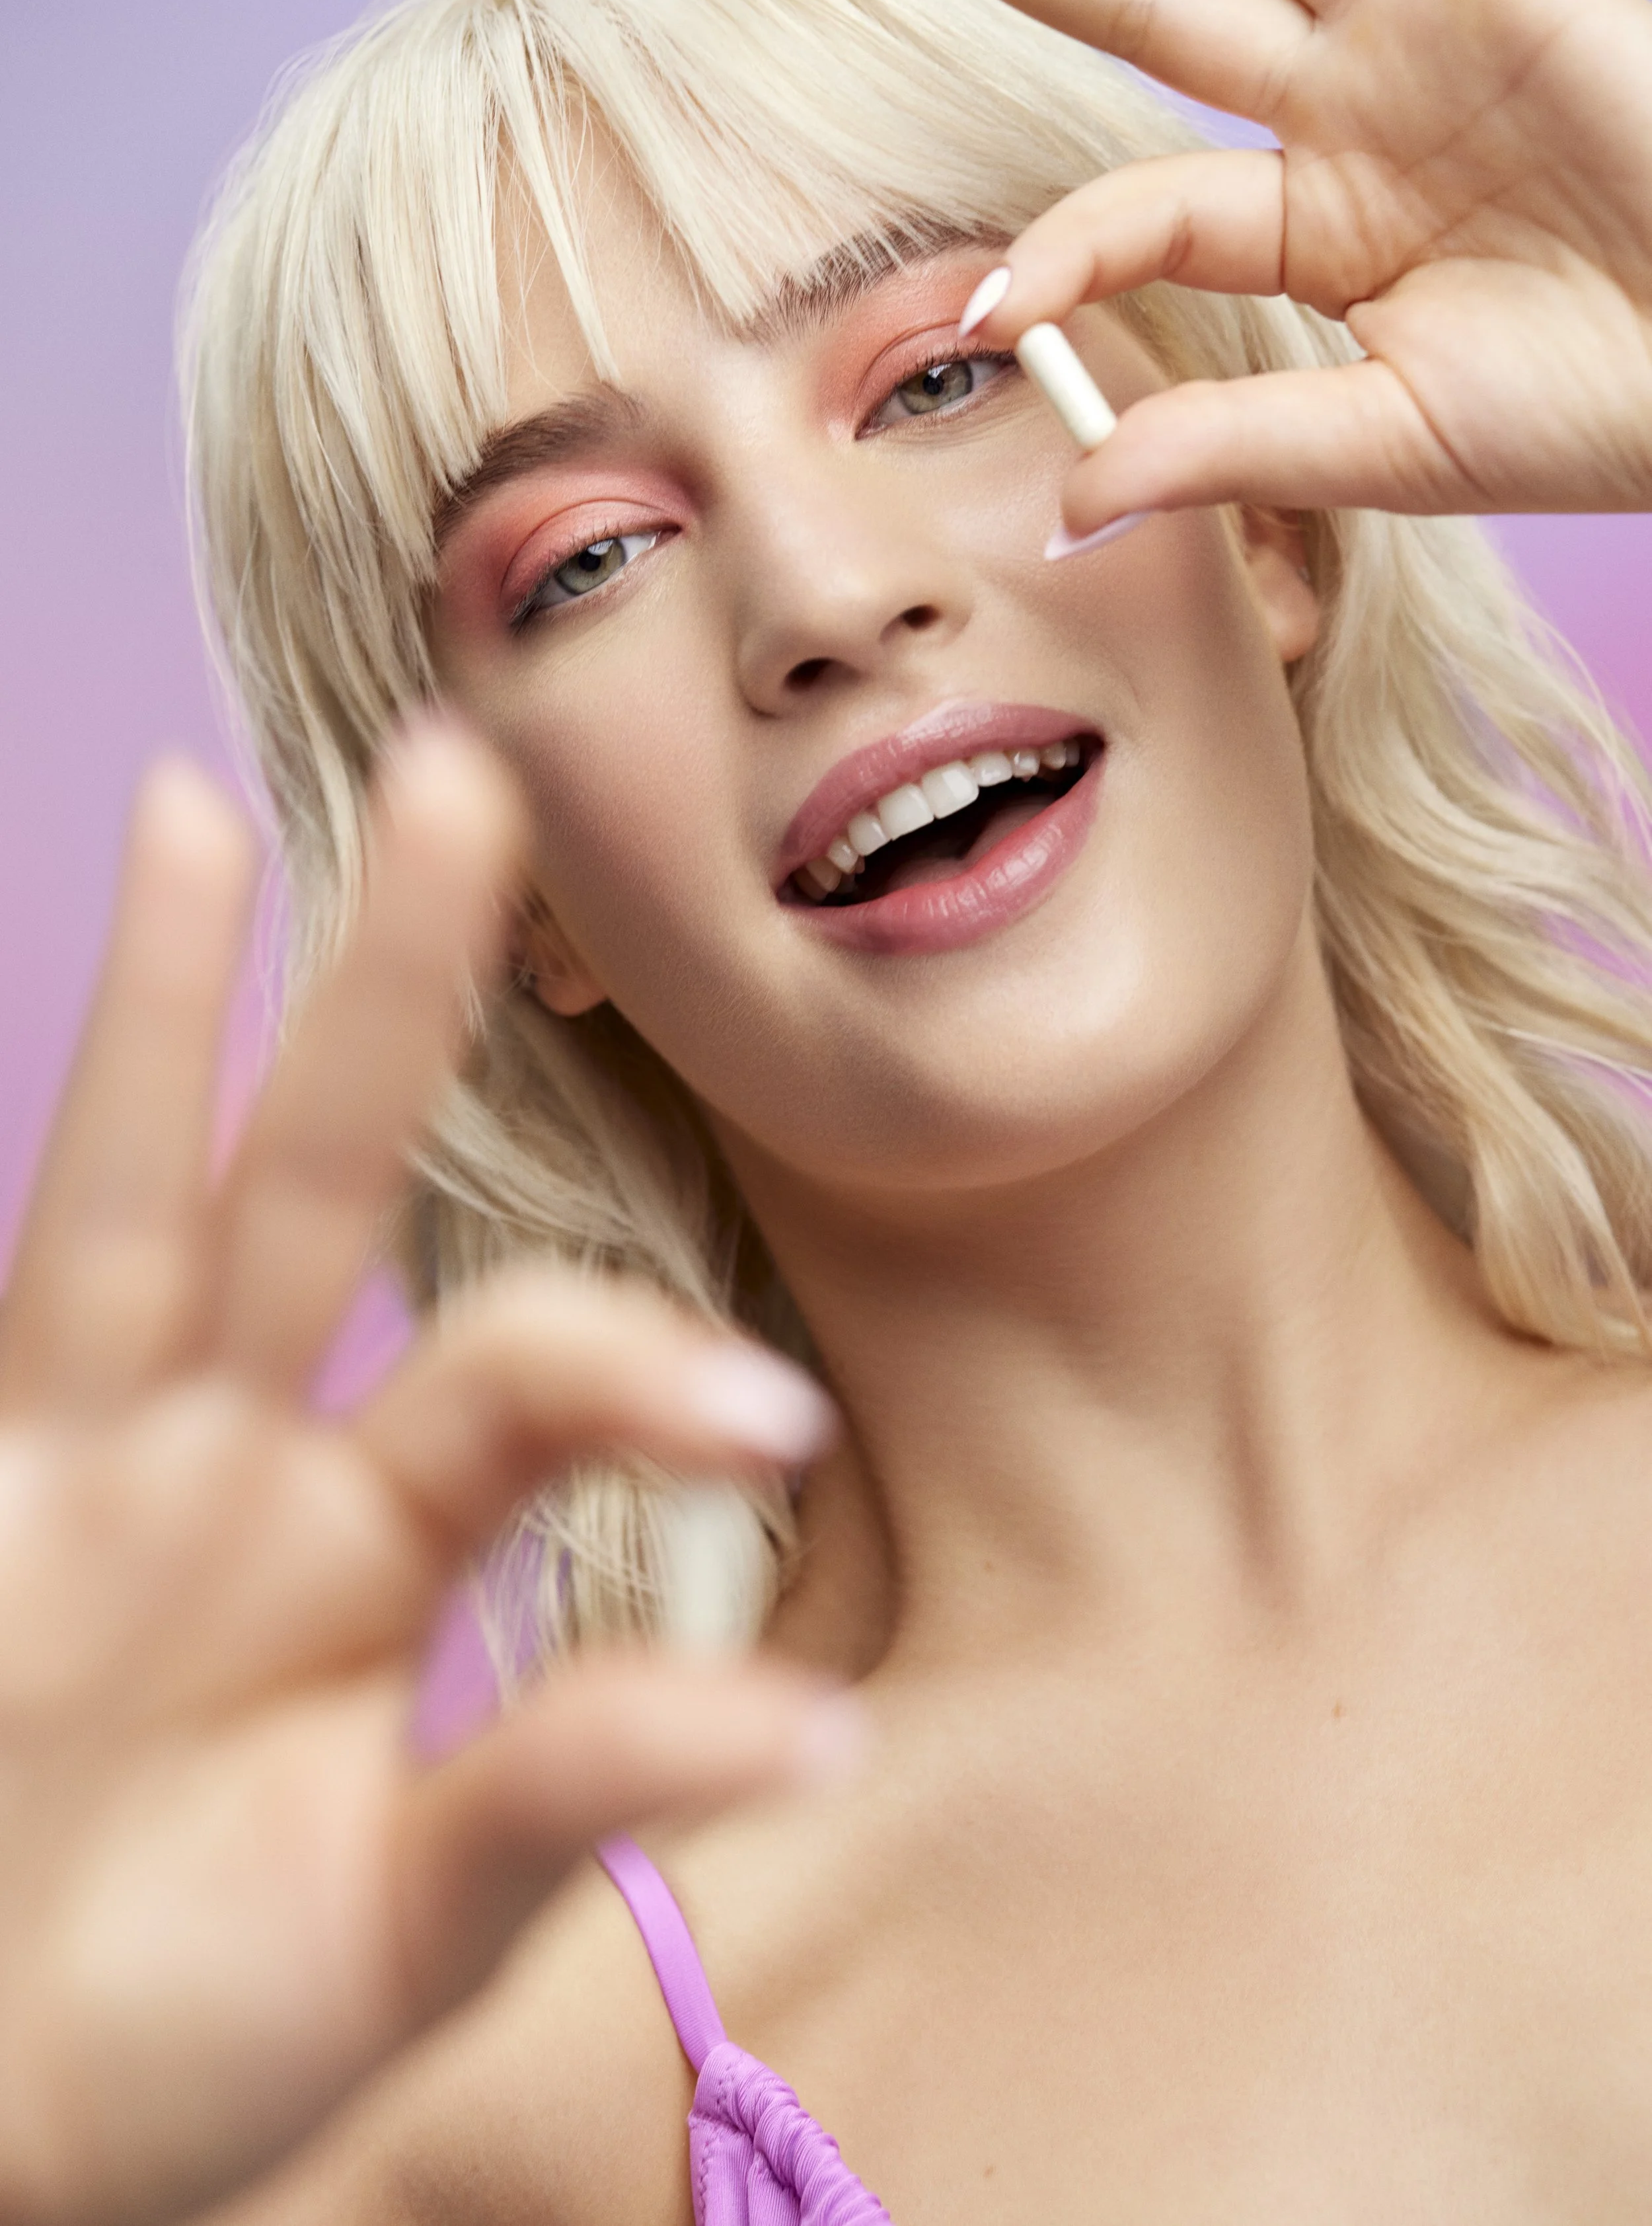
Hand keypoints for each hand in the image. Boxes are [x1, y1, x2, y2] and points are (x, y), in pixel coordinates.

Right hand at [0, 728, 841, 2225]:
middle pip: (322, 1177)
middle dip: (392, 987)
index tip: (769, 1427)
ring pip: (131, 1194)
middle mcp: (228, 1464)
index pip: (514, 1367)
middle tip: (470, 774)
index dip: (638, 1374)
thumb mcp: (419, 1923)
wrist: (1, 2120)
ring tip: (195, 803)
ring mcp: (76, 1472)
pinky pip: (31, 1278)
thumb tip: (820, 1726)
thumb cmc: (211, 2020)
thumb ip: (573, 1788)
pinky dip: (78, 1099)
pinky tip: (138, 859)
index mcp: (366, 1537)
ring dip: (165, 999)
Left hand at [876, 0, 1651, 526]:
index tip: (994, 311)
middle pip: (1147, 7)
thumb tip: (1074, 497)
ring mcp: (1423, 40)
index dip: (1062, 250)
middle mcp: (1342, 119)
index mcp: (1302, 232)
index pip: (1139, 209)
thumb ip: (1227, 448)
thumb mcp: (1382, 443)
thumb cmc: (1578, 417)